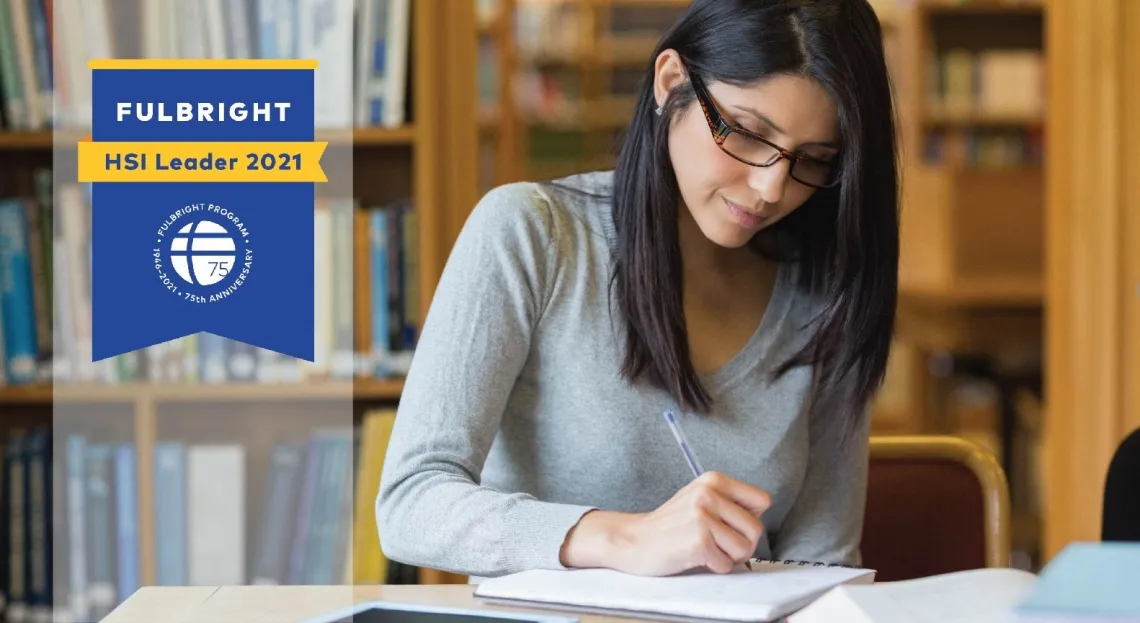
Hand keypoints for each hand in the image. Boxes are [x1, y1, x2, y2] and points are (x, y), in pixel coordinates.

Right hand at [560, 471, 770, 575]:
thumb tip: (760, 518)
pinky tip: (694, 556)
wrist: (635, 540)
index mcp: (714, 480)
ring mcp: (702, 517)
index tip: (730, 524)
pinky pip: (725, 564)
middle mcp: (709, 494)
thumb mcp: (700, 499)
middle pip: (756, 529)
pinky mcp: (698, 542)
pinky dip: (713, 567)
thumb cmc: (671, 525)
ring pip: (744, 549)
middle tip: (717, 544)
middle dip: (741, 544)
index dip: (750, 518)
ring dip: (728, 557)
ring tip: (706, 549)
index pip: (762, 500)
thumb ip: (729, 503)